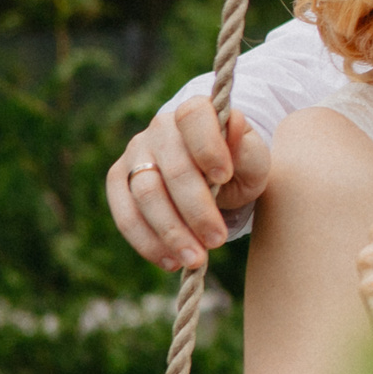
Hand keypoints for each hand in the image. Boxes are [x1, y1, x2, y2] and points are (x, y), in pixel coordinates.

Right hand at [108, 96, 272, 270]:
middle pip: (172, 169)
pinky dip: (147, 242)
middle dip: (196, 210)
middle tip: (217, 241)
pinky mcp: (119, 180)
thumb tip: (234, 123)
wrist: (215, 177)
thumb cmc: (237, 166)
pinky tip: (170, 261)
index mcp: (195, 112)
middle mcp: (160, 128)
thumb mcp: (253, 160)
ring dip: (172, 232)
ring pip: (146, 194)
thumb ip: (247, 147)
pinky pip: (125, 214)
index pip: (194, 117)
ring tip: (195, 259)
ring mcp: (135, 153)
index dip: (207, 146)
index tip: (225, 177)